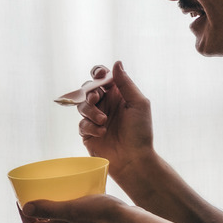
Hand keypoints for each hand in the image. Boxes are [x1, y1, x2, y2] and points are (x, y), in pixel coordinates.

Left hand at [19, 195, 127, 222]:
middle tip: (37, 195)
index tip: (22, 200)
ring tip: (55, 195)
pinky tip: (77, 200)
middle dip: (36, 214)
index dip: (23, 217)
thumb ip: (49, 209)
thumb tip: (25, 208)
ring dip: (52, 213)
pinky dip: (67, 213)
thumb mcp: (72, 208)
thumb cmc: (103, 215)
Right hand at [77, 61, 155, 184]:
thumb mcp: (138, 103)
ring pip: (82, 105)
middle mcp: (105, 104)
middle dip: (90, 92)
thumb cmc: (140, 132)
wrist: (133, 160)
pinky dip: (90, 126)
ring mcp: (95, 119)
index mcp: (117, 95)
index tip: (99, 75)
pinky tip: (102, 133)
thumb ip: (126, 83)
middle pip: (88, 89)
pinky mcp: (88, 133)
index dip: (98, 73)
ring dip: (91, 110)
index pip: (102, 77)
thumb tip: (116, 63)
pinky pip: (81, 124)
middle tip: (97, 99)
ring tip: (103, 121)